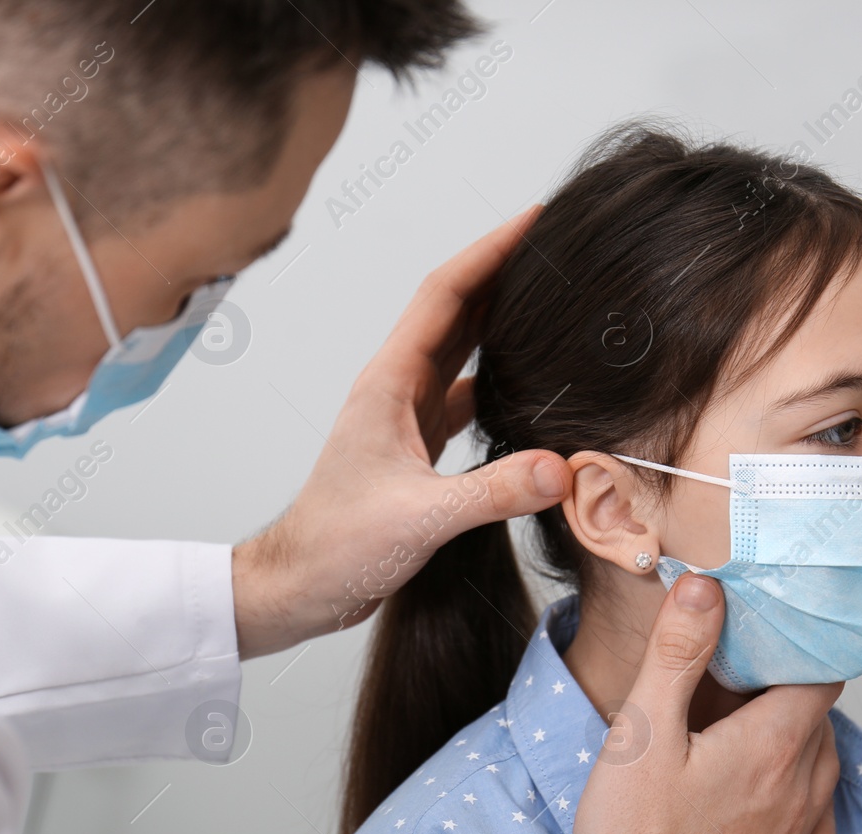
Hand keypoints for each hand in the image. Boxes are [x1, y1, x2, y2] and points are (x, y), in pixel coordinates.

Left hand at [231, 207, 570, 658]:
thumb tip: (560, 468)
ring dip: (500, 319)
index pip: (445, 295)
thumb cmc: (336, 547)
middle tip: (555, 243)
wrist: (302, 585)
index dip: (490, 252)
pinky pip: (465, 395)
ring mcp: (405, 416)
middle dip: (503, 270)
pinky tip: (530, 385)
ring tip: (549, 298)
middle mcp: (396, 389)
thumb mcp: (420, 519)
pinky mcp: (416, 448)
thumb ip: (491, 493)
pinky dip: (498, 379)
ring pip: (461, 350)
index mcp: (388, 384)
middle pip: (456, 310)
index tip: (534, 220)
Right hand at [572, 574, 841, 833]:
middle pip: (817, 717)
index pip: (821, 672)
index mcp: (775, 746)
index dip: (796, 648)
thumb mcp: (641, 733)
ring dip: (788, 743)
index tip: (762, 637)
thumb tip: (705, 588)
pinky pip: (812, 814)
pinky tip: (742, 797)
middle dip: (783, 692)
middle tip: (732, 682)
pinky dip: (788, 793)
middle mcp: (806, 790)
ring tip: (732, 736)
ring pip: (817, 765)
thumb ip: (677, 655)